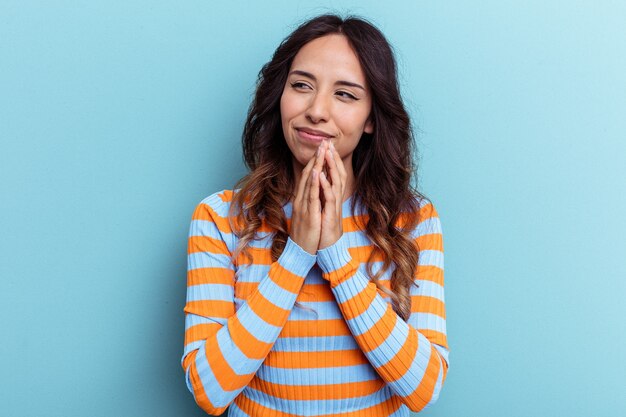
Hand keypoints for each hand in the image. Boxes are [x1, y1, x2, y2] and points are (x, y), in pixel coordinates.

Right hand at [290, 140, 327, 254]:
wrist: (300, 251)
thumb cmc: (306, 233)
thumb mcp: (308, 213)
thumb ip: (310, 200)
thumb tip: (315, 190)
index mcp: (302, 198)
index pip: (308, 176)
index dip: (315, 160)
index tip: (322, 147)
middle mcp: (301, 199)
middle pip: (308, 174)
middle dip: (316, 157)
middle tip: (323, 142)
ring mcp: (303, 206)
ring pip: (309, 181)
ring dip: (316, 165)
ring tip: (322, 150)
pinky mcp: (309, 214)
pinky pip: (312, 196)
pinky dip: (314, 183)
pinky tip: (318, 172)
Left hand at [318, 141, 346, 249]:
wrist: (327, 248)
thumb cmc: (324, 229)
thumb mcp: (323, 208)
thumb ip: (323, 195)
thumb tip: (319, 183)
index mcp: (332, 196)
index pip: (334, 174)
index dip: (331, 159)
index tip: (326, 145)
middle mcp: (335, 199)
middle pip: (338, 174)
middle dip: (333, 158)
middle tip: (328, 142)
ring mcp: (334, 206)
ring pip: (336, 183)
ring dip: (331, 167)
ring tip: (326, 153)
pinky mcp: (331, 215)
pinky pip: (329, 198)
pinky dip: (325, 186)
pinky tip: (321, 176)